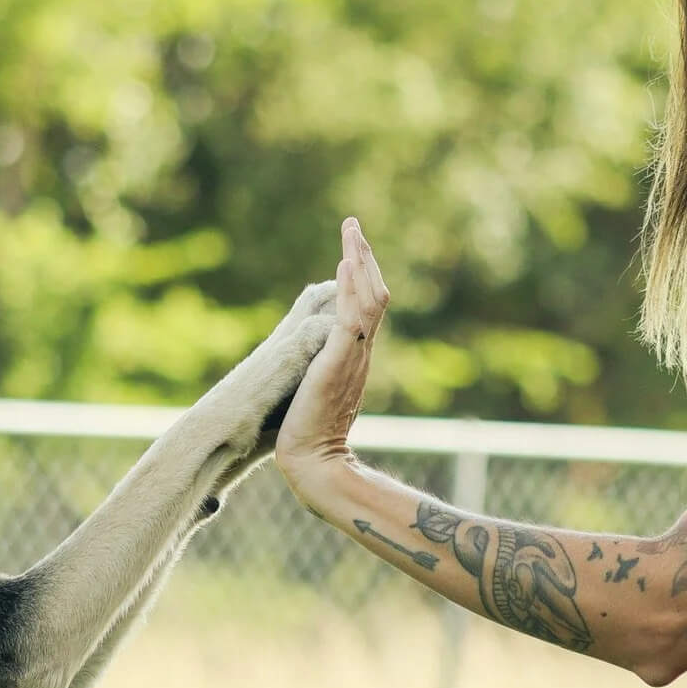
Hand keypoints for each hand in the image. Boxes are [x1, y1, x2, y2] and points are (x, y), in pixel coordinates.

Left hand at [275, 217, 389, 493]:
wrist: (313, 461)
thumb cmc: (311, 431)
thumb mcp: (322, 387)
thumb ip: (327, 365)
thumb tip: (319, 354)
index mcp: (357, 355)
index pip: (368, 305)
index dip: (362, 274)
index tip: (352, 248)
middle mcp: (360, 352)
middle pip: (374, 293)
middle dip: (363, 256)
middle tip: (353, 226)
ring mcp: (351, 356)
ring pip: (368, 300)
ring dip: (359, 262)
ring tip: (351, 233)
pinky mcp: (336, 363)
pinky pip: (350, 320)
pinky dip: (351, 289)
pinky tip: (344, 265)